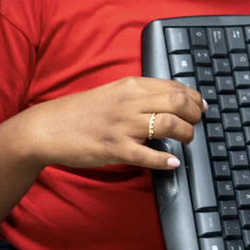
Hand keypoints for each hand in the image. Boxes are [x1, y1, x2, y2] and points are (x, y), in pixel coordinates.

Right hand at [14, 76, 205, 172]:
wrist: (48, 128)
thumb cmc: (81, 112)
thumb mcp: (113, 93)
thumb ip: (139, 94)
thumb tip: (168, 101)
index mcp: (130, 86)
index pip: (174, 87)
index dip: (194, 98)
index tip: (201, 107)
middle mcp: (129, 102)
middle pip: (177, 103)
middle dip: (195, 115)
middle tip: (197, 124)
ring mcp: (122, 126)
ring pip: (168, 125)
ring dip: (185, 134)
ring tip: (187, 141)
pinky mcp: (114, 148)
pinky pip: (147, 155)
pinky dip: (165, 160)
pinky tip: (172, 162)